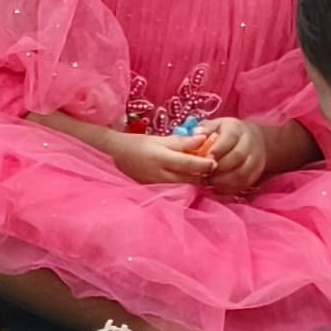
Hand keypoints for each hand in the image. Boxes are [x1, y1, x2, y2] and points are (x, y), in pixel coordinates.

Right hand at [102, 131, 218, 187]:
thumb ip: (182, 142)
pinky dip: (183, 185)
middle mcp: (160, 175)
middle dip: (202, 175)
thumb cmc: (139, 144)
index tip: (214, 162)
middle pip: (189, 179)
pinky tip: (185, 179)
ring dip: (194, 181)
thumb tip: (203, 138)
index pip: (189, 164)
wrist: (115, 156)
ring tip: (198, 173)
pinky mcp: (154, 192)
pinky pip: (175, 191)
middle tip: (210, 167)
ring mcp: (157, 186)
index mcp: (162, 158)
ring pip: (183, 187)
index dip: (204, 164)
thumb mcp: (160, 139)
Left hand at [196, 117, 285, 193]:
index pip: (229, 138)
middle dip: (219, 168)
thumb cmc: (227, 133)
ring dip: (223, 181)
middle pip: (237, 157)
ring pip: (242, 173)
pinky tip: (217, 188)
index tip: (205, 158)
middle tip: (204, 173)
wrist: (253, 140)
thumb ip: (206, 129)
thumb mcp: (216, 125)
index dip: (217, 150)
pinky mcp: (256, 172)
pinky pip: (244, 184)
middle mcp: (249, 143)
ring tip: (209, 182)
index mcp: (236, 130)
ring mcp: (255, 159)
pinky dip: (230, 188)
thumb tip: (196, 134)